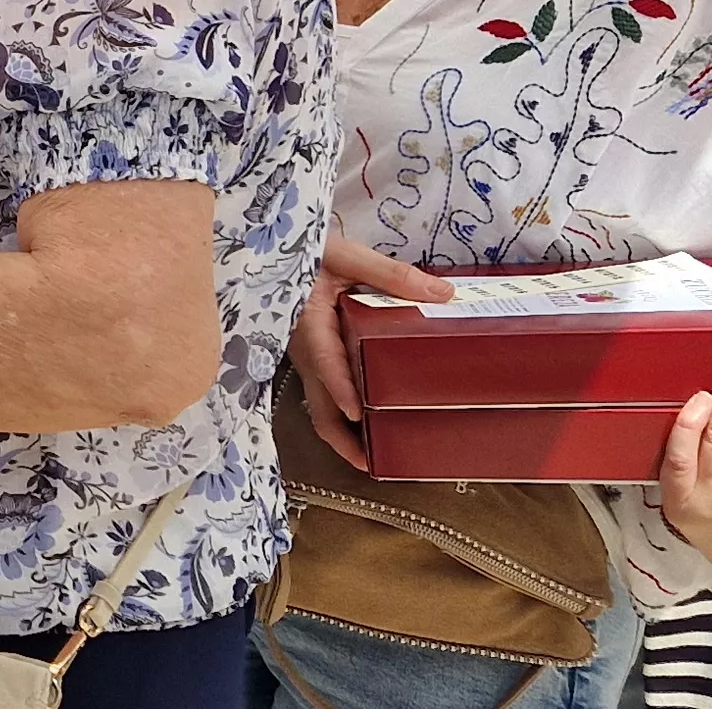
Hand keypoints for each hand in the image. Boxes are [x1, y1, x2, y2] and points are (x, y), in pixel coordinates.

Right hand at [285, 238, 456, 470]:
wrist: (267, 248)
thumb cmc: (304, 250)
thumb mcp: (345, 256)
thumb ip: (391, 274)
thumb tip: (444, 292)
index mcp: (309, 325)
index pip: (324, 362)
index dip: (339, 387)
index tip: (355, 411)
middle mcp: (303, 351)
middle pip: (317, 406)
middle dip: (342, 439)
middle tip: (373, 464)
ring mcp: (303, 358)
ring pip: (318, 406)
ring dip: (342, 433)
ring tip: (374, 455)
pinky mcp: (309, 357)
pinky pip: (322, 394)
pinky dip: (340, 414)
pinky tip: (365, 420)